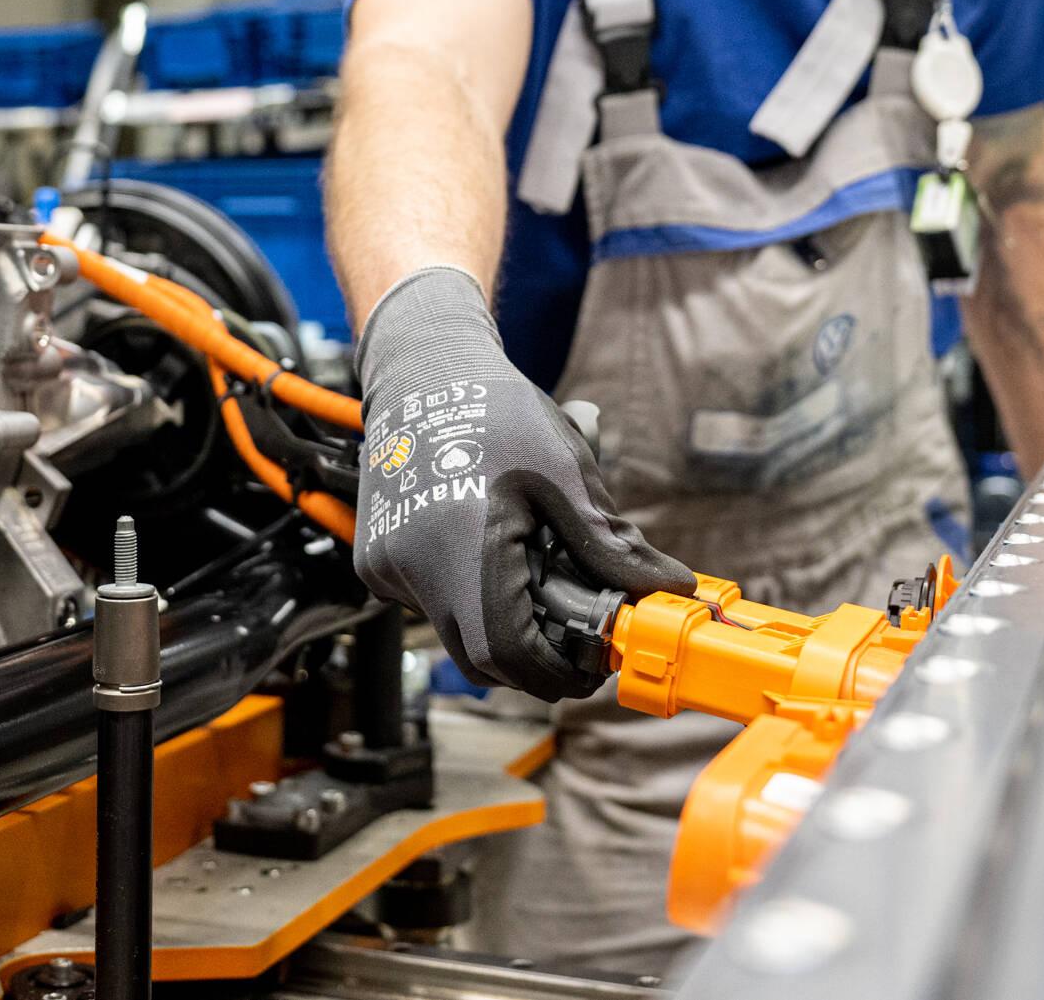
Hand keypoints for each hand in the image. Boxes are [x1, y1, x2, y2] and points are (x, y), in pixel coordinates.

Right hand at [351, 266, 694, 699]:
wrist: (420, 372)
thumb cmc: (494, 411)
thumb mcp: (565, 471)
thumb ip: (611, 543)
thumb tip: (667, 587)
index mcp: (455, 549)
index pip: (507, 654)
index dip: (557, 672)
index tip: (595, 662)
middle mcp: (409, 569)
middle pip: (481, 657)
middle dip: (535, 654)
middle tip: (576, 628)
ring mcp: (385, 568)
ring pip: (456, 631)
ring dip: (503, 621)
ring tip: (535, 568)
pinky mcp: (377, 562)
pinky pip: (432, 604)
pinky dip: (471, 596)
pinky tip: (493, 549)